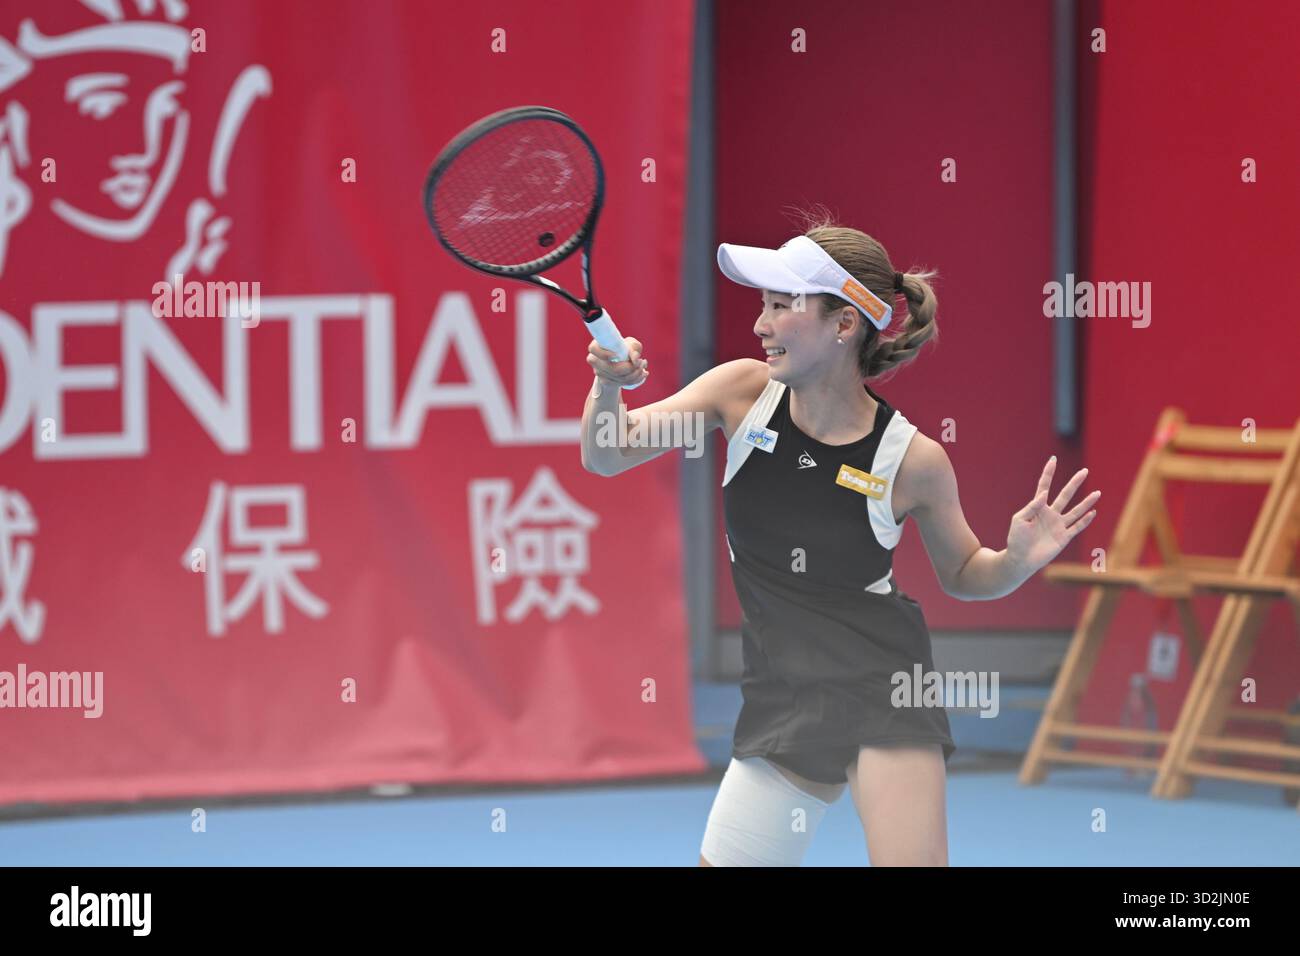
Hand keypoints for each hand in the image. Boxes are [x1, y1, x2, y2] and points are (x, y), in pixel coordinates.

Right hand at [587, 336, 648, 388]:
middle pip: (613, 369)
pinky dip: (636, 379)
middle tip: (641, 361)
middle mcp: (594, 360)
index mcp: (596, 347)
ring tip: (643, 364)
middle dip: (631, 367)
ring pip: (620, 378)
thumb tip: (635, 359)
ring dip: (637, 373)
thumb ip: (634, 348)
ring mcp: (599, 373)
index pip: (593, 349)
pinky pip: (623, 383)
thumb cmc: (624, 348)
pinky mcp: (606, 382)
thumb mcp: (630, 344)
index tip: (617, 355)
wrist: (620, 361)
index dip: (605, 354)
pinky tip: (643, 373)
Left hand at [1006, 457, 1099, 575]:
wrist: (1020, 559)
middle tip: (1084, 471)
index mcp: (1038, 507)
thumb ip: (1032, 506)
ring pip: (1075, 511)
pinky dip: (1085, 520)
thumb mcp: (1020, 519)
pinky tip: (1093, 512)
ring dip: (1086, 502)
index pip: (1044, 486)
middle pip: (1065, 495)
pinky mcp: (1064, 537)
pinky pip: (1077, 527)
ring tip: (1097, 493)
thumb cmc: (1016, 539)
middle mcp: (1050, 514)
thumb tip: (1044, 494)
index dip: (1049, 473)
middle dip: (1074, 483)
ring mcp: (1058, 525)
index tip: (1053, 459)